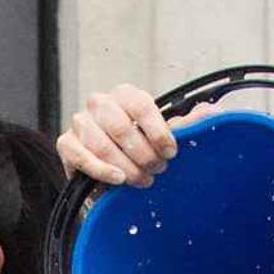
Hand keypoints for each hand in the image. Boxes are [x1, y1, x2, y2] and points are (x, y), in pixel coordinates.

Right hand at [58, 82, 174, 188]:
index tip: (170, 152)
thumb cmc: (134, 145)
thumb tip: (207, 114)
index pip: (141, 106)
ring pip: (103, 146)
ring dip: (126, 167)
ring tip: (141, 179)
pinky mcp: (65, 143)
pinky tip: (118, 179)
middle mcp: (99, 103)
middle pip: (121, 129)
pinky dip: (102, 171)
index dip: (158, 132)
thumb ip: (184, 124)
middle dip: (143, 154)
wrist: (106, 163)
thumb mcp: (160, 133)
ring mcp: (80, 123)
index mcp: (124, 94)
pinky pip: (82, 158)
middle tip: (156, 170)